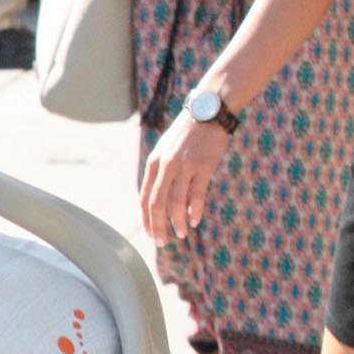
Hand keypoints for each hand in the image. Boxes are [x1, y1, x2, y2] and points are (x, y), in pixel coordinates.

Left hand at [140, 110, 228, 246]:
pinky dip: (194, 211)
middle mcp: (166, 165)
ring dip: (178, 222)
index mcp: (154, 163)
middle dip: (158, 227)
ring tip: (181, 234)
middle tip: (163, 242)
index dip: (146, 220)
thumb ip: (161, 172)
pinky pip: (196, 195)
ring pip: (176, 203)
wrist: (208, 111)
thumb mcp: (167, 150)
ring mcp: (184, 165)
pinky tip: (195, 220)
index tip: (151, 234)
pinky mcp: (203, 166)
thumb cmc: (188, 134)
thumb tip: (159, 200)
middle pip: (157, 204)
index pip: (144, 198)